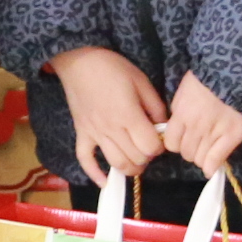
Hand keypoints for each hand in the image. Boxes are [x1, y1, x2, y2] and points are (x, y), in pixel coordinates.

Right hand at [51, 46, 168, 184]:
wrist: (78, 60)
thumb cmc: (112, 67)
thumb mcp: (141, 80)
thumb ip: (155, 106)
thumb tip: (162, 126)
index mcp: (128, 115)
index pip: (150, 147)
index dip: (159, 146)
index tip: (158, 136)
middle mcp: (111, 129)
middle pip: (135, 159)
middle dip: (147, 156)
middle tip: (147, 144)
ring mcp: (94, 133)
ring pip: (115, 163)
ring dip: (130, 168)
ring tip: (136, 159)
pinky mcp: (81, 133)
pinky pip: (85, 159)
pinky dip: (94, 174)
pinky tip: (105, 182)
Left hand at [159, 72, 241, 175]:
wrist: (235, 74)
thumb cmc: (207, 79)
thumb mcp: (184, 92)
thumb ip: (178, 111)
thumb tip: (175, 127)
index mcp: (181, 115)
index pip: (171, 143)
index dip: (176, 143)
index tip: (181, 140)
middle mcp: (195, 127)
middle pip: (185, 153)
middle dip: (189, 151)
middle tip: (196, 144)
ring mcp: (213, 133)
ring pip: (199, 159)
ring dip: (201, 158)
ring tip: (206, 151)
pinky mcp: (232, 136)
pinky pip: (216, 159)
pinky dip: (212, 167)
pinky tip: (211, 169)